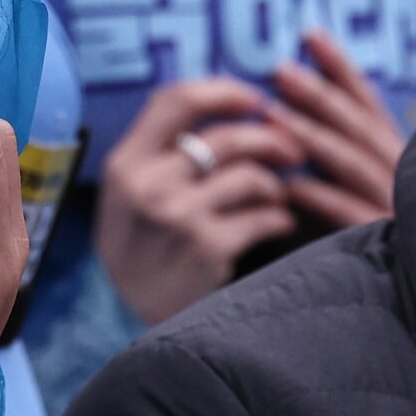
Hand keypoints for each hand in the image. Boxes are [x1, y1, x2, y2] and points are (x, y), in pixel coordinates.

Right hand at [97, 78, 304, 324]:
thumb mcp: (128, 195)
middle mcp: (147, 185)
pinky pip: (264, 216)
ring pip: (250, 175)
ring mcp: (177, 217)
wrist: (139, 324)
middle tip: (292, 150)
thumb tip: (230, 104)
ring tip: (277, 198)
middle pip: (225, 136)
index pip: (176, 100)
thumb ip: (161, 152)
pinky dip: (279, 217)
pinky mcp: (208, 249)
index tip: (255, 99)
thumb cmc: (144, 249)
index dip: (224, 91)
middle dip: (270, 138)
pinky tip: (276, 225)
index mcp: (124, 163)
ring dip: (276, 184)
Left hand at [267, 29, 404, 227]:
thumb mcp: (330, 187)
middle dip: (318, 94)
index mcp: (391, 155)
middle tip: (279, 70)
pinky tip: (286, 187)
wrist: (379, 309)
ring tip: (271, 117)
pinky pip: (348, 214)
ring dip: (311, 137)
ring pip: (351, 163)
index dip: (339, 67)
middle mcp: (400, 174)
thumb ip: (313, 152)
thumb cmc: (339, 239)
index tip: (308, 33)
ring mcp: (395, 206)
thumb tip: (266, 109)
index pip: (365, 102)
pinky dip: (317, 198)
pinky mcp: (382, 242)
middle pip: (358, 125)